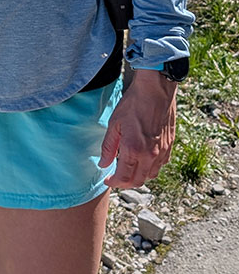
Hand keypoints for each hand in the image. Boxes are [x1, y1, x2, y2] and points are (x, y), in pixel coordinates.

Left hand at [99, 70, 176, 188]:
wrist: (155, 91)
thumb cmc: (133, 104)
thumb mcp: (114, 124)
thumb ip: (108, 147)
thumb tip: (103, 164)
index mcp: (134, 150)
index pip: (123, 177)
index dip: (114, 182)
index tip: (107, 180)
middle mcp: (150, 155)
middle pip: (138, 181)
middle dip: (125, 183)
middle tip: (115, 177)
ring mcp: (162, 151)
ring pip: (150, 175)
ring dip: (138, 177)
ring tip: (128, 169)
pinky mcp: (169, 146)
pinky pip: (160, 166)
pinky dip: (150, 168)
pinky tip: (143, 160)